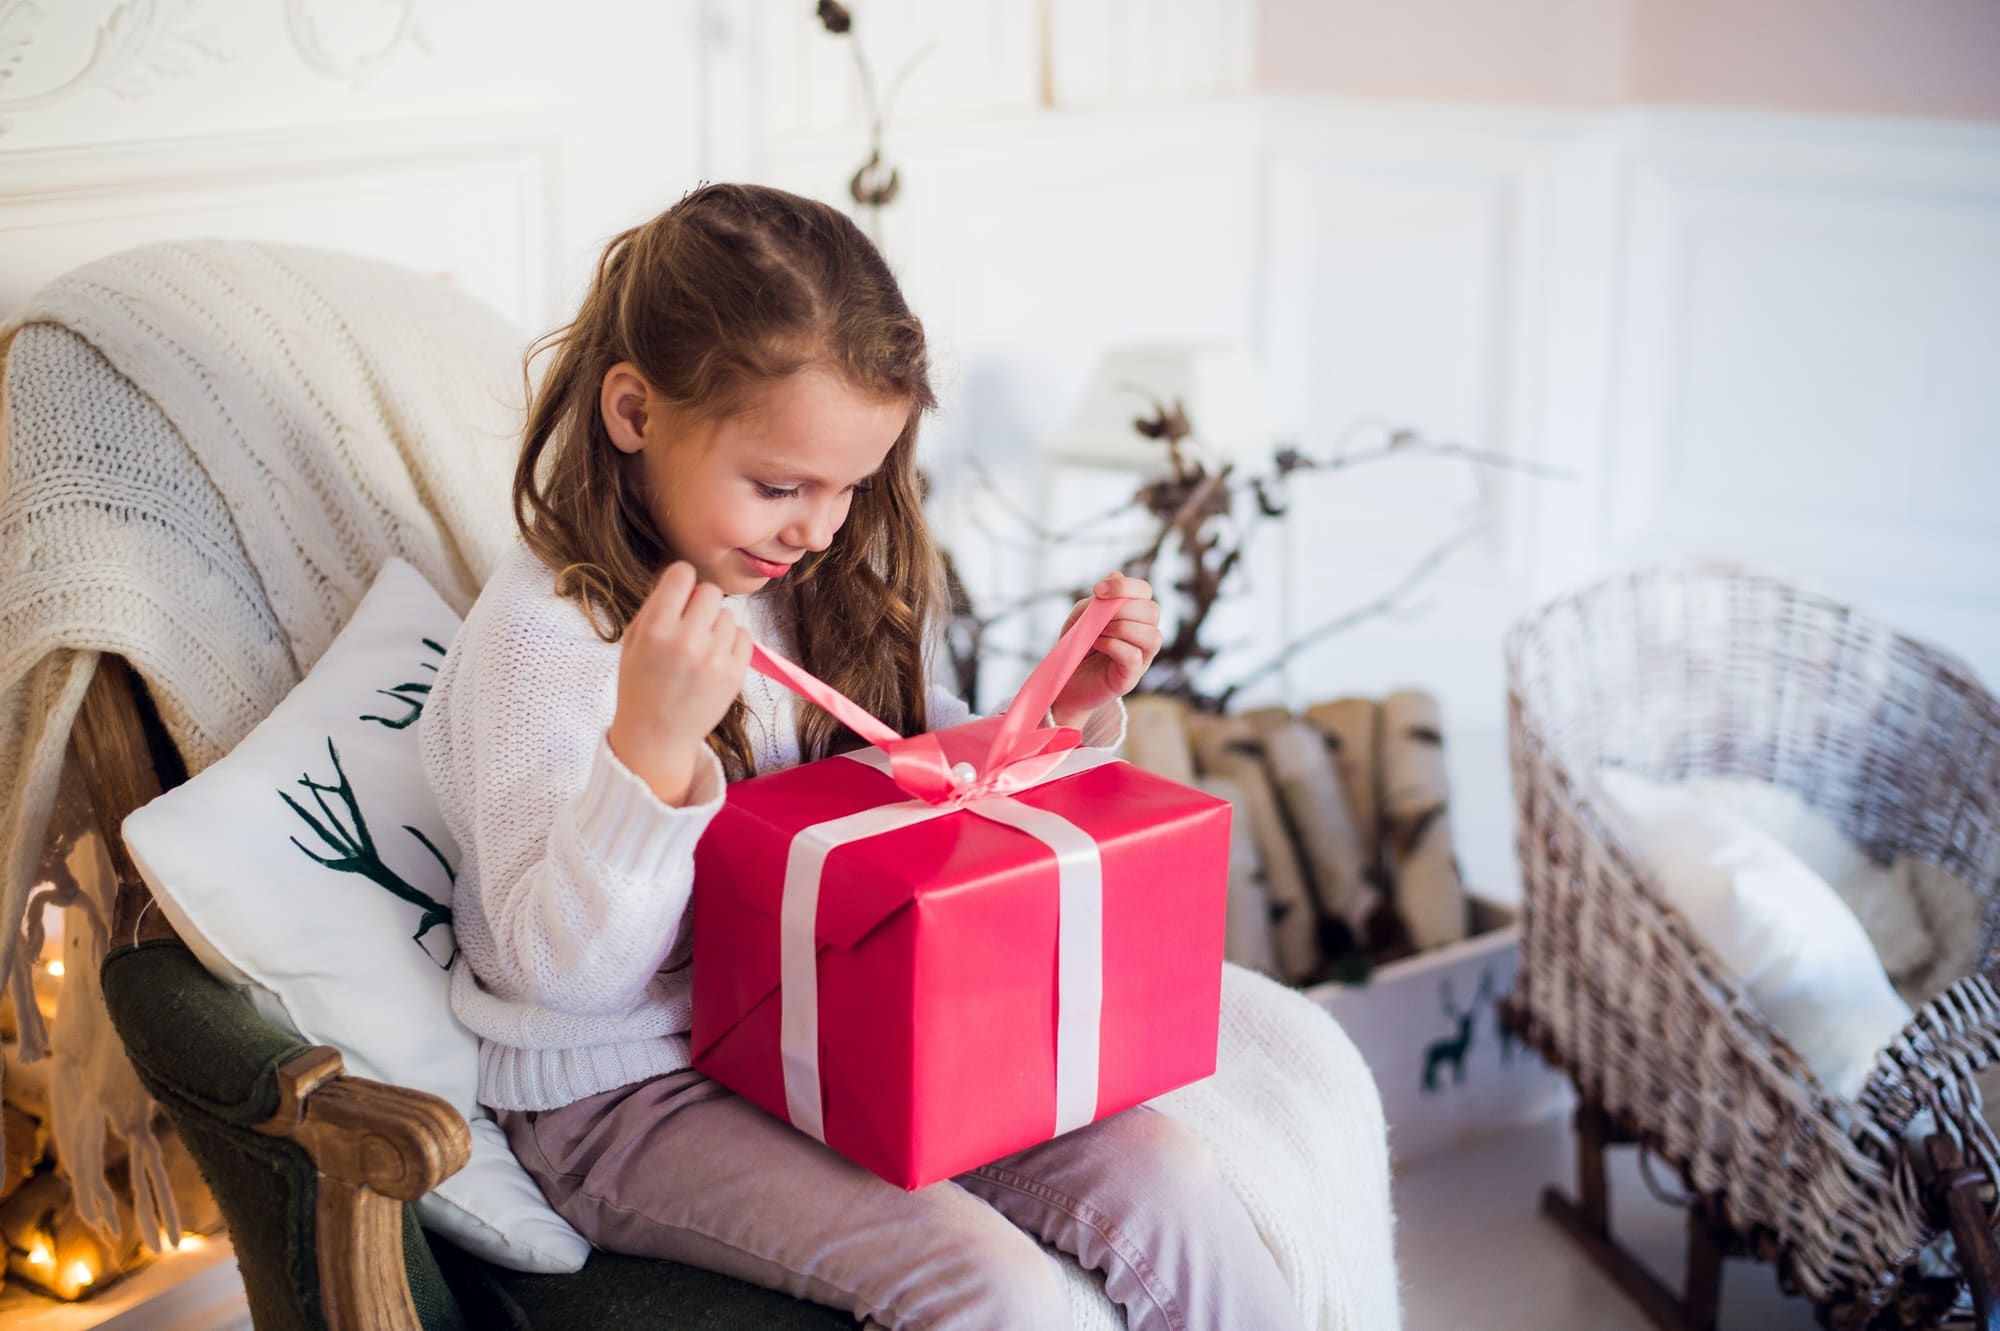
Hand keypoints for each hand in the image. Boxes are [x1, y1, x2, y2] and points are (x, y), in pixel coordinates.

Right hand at [607, 562, 753, 804]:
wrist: (656, 735)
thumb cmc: (641, 684)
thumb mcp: (633, 641)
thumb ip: (657, 606)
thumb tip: (686, 576)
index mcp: (656, 630)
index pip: (681, 574)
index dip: (681, 580)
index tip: (680, 593)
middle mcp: (686, 641)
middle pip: (710, 591)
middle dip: (701, 602)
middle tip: (691, 623)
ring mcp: (714, 659)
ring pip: (729, 615)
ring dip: (716, 625)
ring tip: (700, 648)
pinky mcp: (734, 675)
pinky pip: (744, 636)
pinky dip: (732, 642)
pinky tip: (714, 657)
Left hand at [1050, 572, 1162, 729]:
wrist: (1063, 682)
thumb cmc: (1076, 647)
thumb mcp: (1080, 617)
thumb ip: (1097, 600)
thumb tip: (1115, 576)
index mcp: (1134, 616)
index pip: (1145, 592)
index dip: (1126, 586)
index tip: (1097, 590)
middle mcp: (1144, 635)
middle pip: (1152, 611)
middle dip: (1123, 608)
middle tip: (1097, 616)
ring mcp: (1141, 658)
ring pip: (1152, 635)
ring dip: (1121, 627)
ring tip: (1097, 632)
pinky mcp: (1130, 678)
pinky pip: (1134, 656)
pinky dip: (1114, 645)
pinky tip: (1097, 644)